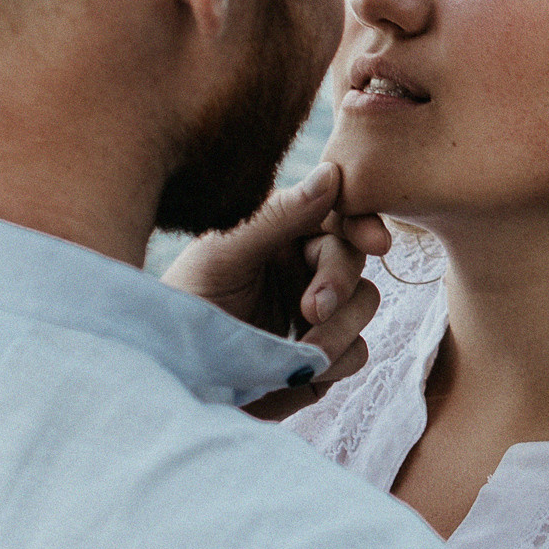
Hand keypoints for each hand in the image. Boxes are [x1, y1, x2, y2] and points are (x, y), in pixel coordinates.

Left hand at [164, 161, 391, 421]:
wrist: (173, 373)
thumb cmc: (186, 303)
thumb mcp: (223, 254)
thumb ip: (278, 216)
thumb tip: (331, 175)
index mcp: (283, 232)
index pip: (336, 215)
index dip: (362, 224)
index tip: (374, 241)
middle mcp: (306, 268)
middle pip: (355, 260)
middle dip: (339, 285)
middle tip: (312, 311)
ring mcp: (319, 314)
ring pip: (364, 305)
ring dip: (339, 328)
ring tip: (301, 351)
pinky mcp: (322, 358)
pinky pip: (354, 353)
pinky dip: (334, 362)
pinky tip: (301, 370)